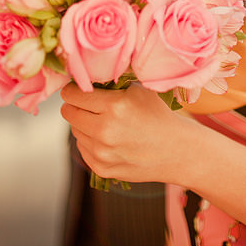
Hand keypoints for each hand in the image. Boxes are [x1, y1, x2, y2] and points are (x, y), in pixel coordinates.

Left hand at [60, 82, 185, 183]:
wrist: (177, 151)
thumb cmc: (158, 114)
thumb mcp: (138, 89)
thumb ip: (110, 82)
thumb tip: (84, 76)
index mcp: (114, 106)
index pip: (72, 95)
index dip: (73, 90)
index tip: (77, 89)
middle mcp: (105, 131)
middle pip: (68, 113)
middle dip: (75, 106)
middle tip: (89, 104)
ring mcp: (102, 153)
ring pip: (75, 131)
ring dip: (84, 124)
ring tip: (105, 122)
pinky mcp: (102, 169)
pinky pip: (82, 148)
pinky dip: (91, 141)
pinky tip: (109, 138)